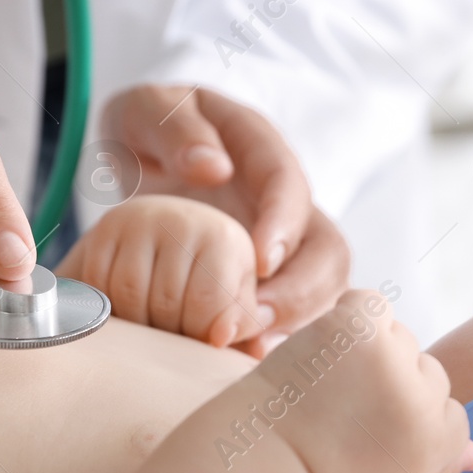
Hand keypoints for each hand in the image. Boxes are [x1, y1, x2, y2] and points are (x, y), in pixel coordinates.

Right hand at [55, 195, 267, 346]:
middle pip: (165, 303)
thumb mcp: (237, 295)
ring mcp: (141, 219)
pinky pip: (100, 284)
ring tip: (151, 329)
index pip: (206, 303)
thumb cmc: (214, 276)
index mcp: (224, 238)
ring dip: (137, 326)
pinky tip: (126, 313)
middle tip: (173, 339)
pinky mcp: (108, 226)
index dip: (201, 335)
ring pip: (129, 297)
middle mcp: (183, 220)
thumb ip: (242, 322)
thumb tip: (222, 338)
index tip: (200, 340)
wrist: (174, 233)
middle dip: (169, 334)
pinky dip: (110, 309)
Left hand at [100, 85, 349, 348]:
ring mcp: (287, 246)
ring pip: (323, 292)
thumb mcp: (144, 111)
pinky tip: (243, 360)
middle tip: (253, 322)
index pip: (289, 185)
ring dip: (294, 325)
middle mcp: (286, 204)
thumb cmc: (148, 132)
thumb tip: (213, 169)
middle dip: (301, 292)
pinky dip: (275, 340)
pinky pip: (294, 317)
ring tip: (249, 347)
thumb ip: (174, 129)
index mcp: (258, 151)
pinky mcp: (273, 281)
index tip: (261, 261)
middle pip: (327, 251)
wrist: (147, 156)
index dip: (283, 225)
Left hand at [258, 290, 472, 472]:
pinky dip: (351, 320)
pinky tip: (327, 353)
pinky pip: (371, 305)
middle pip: (429, 371)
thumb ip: (440, 464)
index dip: (407, 421)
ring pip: (400, 338)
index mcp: (439, 444)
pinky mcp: (358, 328)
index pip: (452, 412)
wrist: (262, 462)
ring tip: (328, 387)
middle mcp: (424, 403)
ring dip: (369, 353)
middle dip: (392, 386)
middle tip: (343, 411)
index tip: (369, 434)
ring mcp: (392, 361)